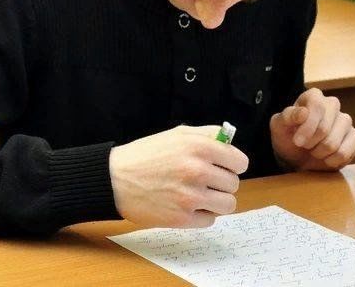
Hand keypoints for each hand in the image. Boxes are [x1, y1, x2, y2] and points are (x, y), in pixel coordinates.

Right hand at [109, 125, 248, 227]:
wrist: (114, 179)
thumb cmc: (143, 156)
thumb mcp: (175, 134)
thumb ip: (207, 134)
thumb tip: (230, 141)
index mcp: (198, 146)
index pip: (240, 162)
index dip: (231, 165)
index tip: (222, 167)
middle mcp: (198, 170)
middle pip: (234, 184)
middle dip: (220, 183)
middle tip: (201, 181)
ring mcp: (191, 196)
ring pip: (227, 204)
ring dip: (215, 201)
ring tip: (196, 195)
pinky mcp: (183, 218)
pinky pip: (210, 220)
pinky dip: (201, 215)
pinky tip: (185, 205)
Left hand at [270, 88, 354, 170]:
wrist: (296, 157)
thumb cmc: (287, 137)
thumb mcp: (279, 126)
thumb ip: (287, 117)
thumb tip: (303, 112)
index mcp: (313, 96)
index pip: (317, 107)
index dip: (307, 127)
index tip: (297, 141)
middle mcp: (332, 104)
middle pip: (325, 128)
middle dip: (310, 142)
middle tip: (304, 145)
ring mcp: (345, 120)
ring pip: (334, 143)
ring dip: (319, 152)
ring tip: (313, 149)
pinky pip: (345, 153)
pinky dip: (331, 160)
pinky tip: (325, 157)